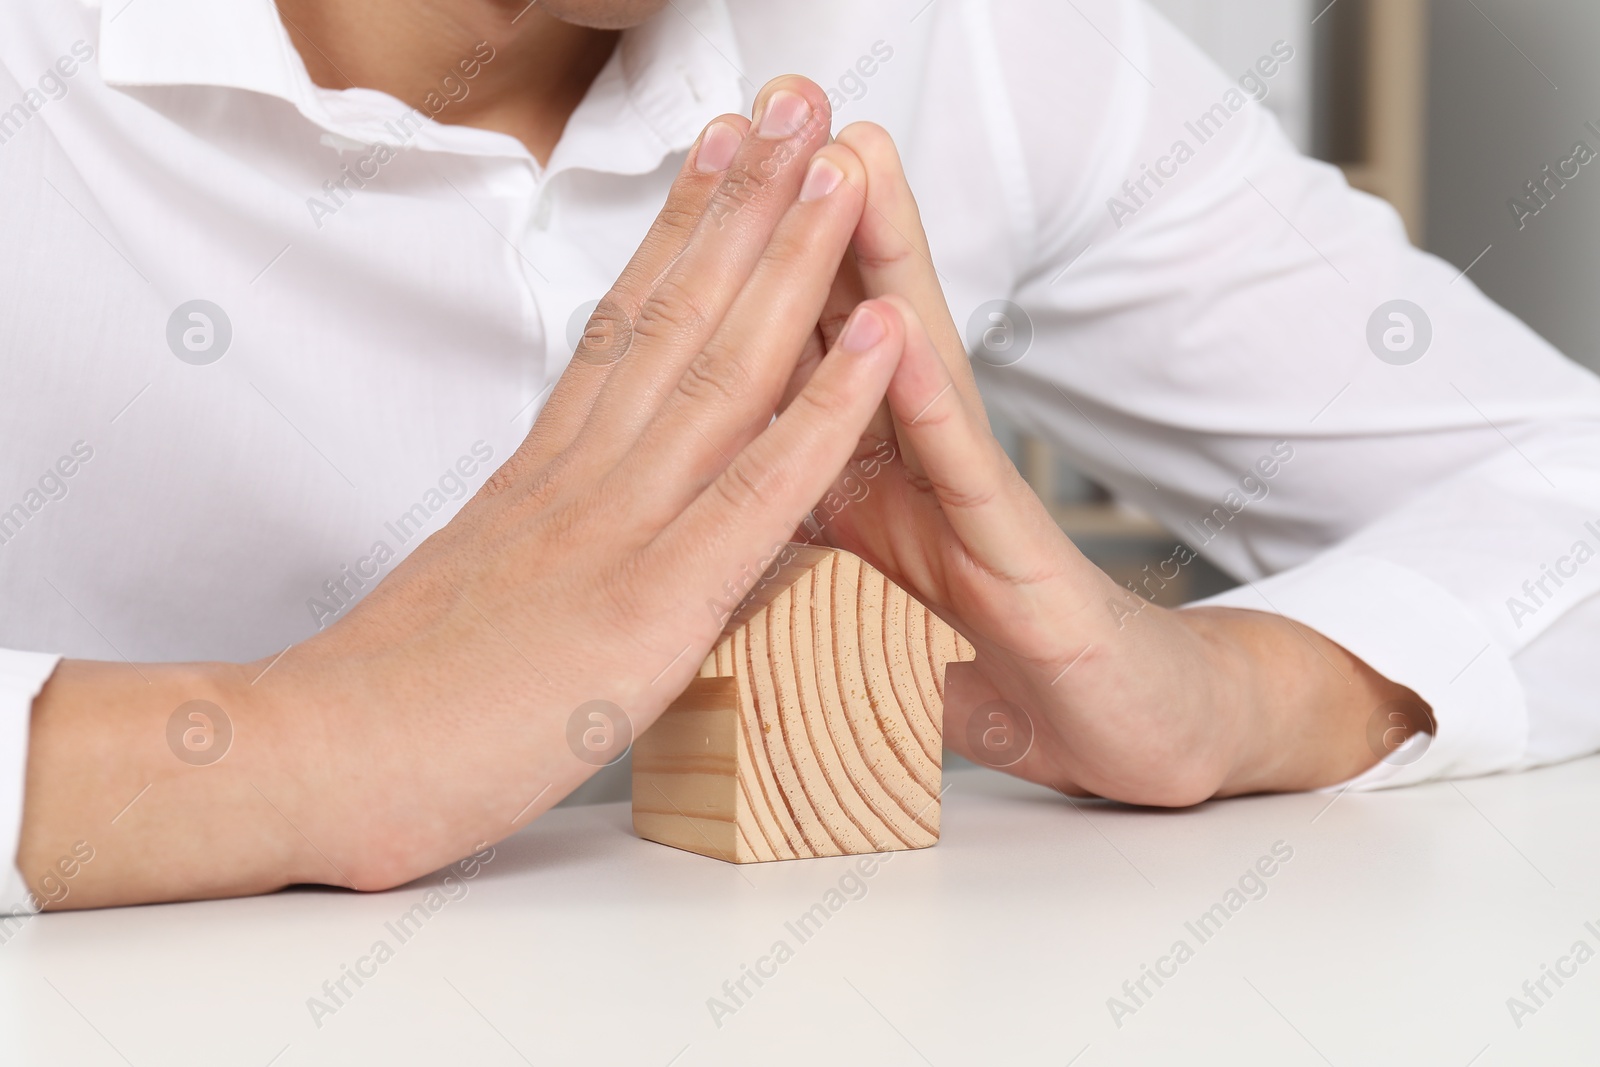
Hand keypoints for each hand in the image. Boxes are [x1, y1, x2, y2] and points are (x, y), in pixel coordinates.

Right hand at [20, 78, 908, 905]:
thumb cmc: (391, 700)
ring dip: (791, 264)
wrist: (311, 761)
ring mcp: (618, 529)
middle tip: (797, 108)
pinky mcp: (648, 603)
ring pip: (721, 370)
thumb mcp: (477, 594)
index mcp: (546, 476)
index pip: (625, 327)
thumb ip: (542, 543)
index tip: (723, 157)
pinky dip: (825, 409)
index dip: (681, 232)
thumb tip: (575, 529)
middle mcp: (584, 477)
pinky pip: (757, 493)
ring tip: (840, 170)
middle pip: (677, 314)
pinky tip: (879, 342)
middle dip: (746, 204)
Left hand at [784, 124, 1429, 805]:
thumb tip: (750, 548)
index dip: (752, 270)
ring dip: (881, 261)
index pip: (803, 359)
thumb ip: (829, 565)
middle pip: (853, 328)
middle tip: (778, 113)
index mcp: (873, 482)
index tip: (704, 184)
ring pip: (915, 365)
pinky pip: (963, 472)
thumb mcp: (889, 612)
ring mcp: (974, 504)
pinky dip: (927, 400)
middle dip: (812, 218)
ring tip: (850, 163)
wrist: (1134, 737)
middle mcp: (921, 471)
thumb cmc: (1016, 669)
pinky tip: (899, 331)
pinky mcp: (1019, 561)